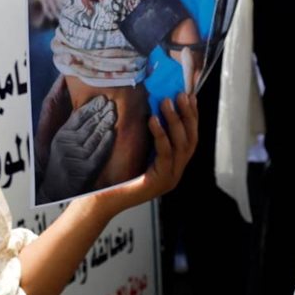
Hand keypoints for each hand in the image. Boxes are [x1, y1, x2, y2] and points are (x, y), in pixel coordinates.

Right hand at [41, 96, 116, 199]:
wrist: (56, 189)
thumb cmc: (62, 163)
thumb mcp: (62, 142)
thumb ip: (73, 127)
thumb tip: (89, 109)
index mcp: (62, 135)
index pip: (79, 116)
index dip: (91, 106)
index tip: (102, 98)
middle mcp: (67, 145)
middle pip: (88, 124)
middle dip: (101, 112)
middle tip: (112, 103)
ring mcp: (77, 157)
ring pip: (94, 136)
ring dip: (105, 123)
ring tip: (113, 113)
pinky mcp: (86, 169)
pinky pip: (99, 152)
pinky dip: (106, 142)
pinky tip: (112, 132)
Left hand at [101, 92, 196, 212]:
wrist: (102, 200)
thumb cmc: (116, 175)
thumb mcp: (137, 150)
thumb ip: (148, 135)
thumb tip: (152, 105)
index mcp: (173, 165)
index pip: (190, 137)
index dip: (192, 116)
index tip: (190, 96)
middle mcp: (176, 172)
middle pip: (191, 140)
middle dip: (187, 115)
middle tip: (180, 95)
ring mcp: (170, 178)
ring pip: (181, 146)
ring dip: (174, 121)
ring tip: (166, 102)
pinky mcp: (159, 182)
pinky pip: (165, 154)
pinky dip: (161, 135)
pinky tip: (153, 120)